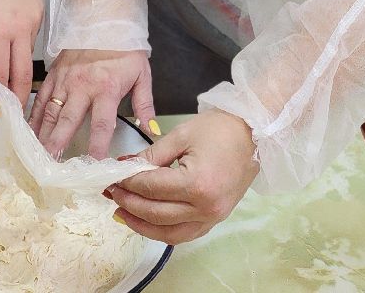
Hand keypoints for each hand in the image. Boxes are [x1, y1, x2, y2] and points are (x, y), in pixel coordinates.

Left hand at [0, 0, 43, 108]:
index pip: (1, 73)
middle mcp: (20, 28)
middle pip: (23, 74)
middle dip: (18, 97)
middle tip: (12, 115)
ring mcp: (33, 21)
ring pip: (28, 58)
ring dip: (20, 74)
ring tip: (10, 93)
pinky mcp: (40, 14)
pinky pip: (31, 41)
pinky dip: (21, 52)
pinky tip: (12, 56)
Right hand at [31, 48, 154, 159]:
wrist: (104, 18)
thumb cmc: (124, 48)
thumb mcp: (142, 75)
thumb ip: (145, 105)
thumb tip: (152, 131)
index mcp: (106, 89)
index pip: (101, 125)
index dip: (97, 147)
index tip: (93, 167)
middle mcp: (82, 86)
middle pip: (68, 122)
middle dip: (58, 145)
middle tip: (51, 166)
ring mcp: (65, 80)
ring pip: (50, 112)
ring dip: (43, 135)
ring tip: (37, 155)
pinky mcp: (53, 74)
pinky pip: (41, 98)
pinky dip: (33, 116)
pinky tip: (28, 132)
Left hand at [106, 110, 258, 243]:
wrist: (253, 134)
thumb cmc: (220, 129)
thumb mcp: (181, 135)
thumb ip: (151, 156)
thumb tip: (124, 167)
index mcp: (197, 183)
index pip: (151, 188)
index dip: (127, 183)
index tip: (111, 178)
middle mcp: (205, 207)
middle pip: (156, 213)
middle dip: (129, 203)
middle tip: (111, 192)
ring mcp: (212, 217)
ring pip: (168, 233)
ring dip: (142, 225)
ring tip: (121, 213)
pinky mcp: (215, 220)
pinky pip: (185, 234)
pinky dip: (163, 231)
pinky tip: (147, 222)